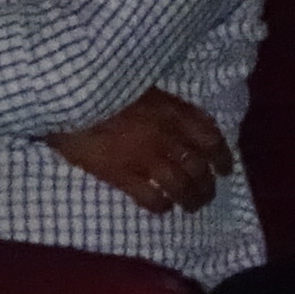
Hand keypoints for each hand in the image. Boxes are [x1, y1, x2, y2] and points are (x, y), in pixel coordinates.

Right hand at [49, 88, 227, 218]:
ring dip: (191, 199)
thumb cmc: (101, 86)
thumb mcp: (141, 86)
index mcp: (172, 111)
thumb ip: (164, 106)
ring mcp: (145, 158)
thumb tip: (182, 123)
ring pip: (181, 186)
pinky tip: (163, 208)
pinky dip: (162, 206)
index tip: (226, 168)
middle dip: (207, 184)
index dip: (222, 157)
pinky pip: (151, 198)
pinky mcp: (122, 175)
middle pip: (198, 167)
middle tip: (207, 194)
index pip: (210, 138)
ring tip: (191, 206)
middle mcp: (166, 136)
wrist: (68, 96)